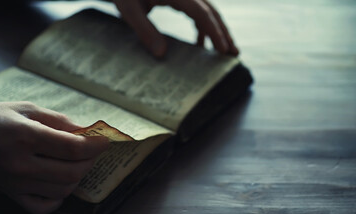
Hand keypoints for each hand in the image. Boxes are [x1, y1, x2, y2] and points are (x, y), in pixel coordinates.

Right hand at [0, 102, 108, 213]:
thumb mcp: (28, 110)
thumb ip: (60, 121)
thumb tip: (88, 132)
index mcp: (26, 137)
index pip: (73, 148)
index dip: (95, 146)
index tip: (104, 141)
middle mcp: (20, 164)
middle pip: (72, 172)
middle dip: (90, 161)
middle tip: (91, 150)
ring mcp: (15, 184)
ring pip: (62, 190)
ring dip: (78, 177)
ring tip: (77, 163)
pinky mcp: (12, 195)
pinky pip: (44, 207)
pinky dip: (59, 198)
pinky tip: (59, 183)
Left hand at [114, 0, 238, 56]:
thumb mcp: (129, 9)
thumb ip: (145, 30)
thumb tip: (161, 54)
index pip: (202, 13)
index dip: (215, 32)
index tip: (223, 50)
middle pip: (211, 12)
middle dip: (224, 33)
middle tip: (234, 54)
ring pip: (208, 13)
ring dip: (217, 31)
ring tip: (224, 51)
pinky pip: (198, 13)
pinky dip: (203, 29)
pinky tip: (200, 44)